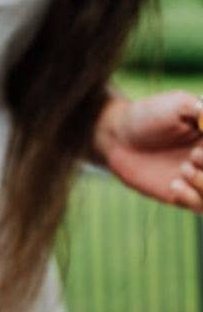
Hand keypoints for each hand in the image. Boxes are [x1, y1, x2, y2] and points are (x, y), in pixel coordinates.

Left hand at [93, 91, 202, 210]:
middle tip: (193, 156)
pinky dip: (192, 198)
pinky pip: (200, 207)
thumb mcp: (179, 104)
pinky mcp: (182, 196)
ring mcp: (199, 179)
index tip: (201, 147)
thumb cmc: (148, 115)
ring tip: (183, 169)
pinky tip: (173, 184)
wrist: (117, 138)